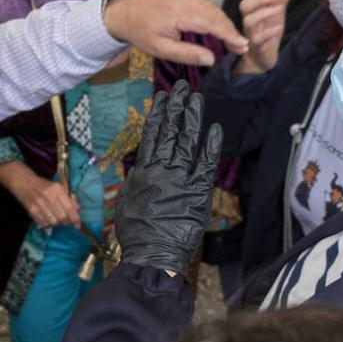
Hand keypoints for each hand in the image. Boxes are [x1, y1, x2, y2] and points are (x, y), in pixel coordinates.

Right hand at [19, 176, 80, 229]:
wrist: (24, 182)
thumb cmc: (44, 186)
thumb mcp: (59, 187)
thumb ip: (70, 198)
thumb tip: (77, 210)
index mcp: (57, 189)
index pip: (69, 207)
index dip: (75, 218)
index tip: (77, 224)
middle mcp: (48, 196)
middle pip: (62, 217)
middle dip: (67, 222)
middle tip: (67, 222)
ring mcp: (38, 204)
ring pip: (53, 222)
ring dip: (57, 224)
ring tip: (57, 219)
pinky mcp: (31, 210)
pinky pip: (44, 223)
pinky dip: (48, 224)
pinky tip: (48, 218)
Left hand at [103, 0, 247, 64]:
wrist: (124, 12)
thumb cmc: (141, 32)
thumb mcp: (161, 49)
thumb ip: (186, 54)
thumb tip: (211, 59)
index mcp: (180, 13)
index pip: (212, 23)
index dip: (229, 35)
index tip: (242, 45)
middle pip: (216, 14)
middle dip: (230, 30)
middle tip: (241, 46)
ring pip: (213, 8)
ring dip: (225, 23)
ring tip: (233, 39)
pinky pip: (206, 3)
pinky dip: (216, 15)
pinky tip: (220, 27)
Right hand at [115, 81, 221, 273]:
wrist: (153, 253)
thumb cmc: (136, 233)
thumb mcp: (127, 202)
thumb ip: (136, 181)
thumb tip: (139, 168)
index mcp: (144, 171)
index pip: (152, 135)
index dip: (158, 114)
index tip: (162, 97)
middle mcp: (162, 170)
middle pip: (170, 132)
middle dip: (176, 108)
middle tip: (180, 87)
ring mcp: (181, 179)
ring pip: (186, 142)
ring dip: (191, 119)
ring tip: (194, 98)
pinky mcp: (197, 192)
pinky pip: (206, 164)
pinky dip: (210, 147)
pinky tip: (215, 129)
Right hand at [236, 0, 292, 74]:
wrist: (262, 59)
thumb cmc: (267, 32)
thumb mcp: (278, 11)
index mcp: (255, 8)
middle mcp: (250, 19)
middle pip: (245, 4)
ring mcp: (251, 33)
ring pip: (249, 21)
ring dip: (264, 12)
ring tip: (280, 8)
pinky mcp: (256, 47)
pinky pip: (258, 39)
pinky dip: (268, 32)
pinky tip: (278, 27)